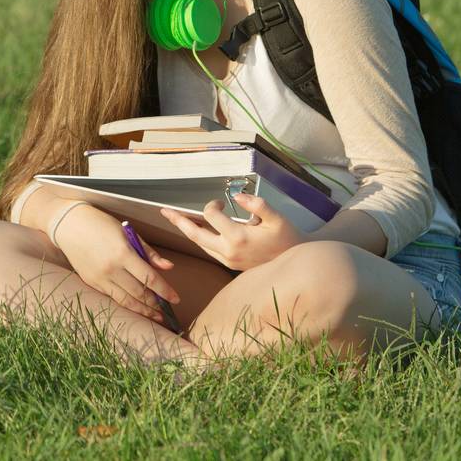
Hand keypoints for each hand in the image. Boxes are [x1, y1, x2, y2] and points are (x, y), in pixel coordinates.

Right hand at [52, 203, 180, 325]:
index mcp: (123, 253)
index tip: (176, 298)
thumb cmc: (99, 223)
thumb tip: (168, 267)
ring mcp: (100, 278)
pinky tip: (136, 306)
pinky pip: (113, 297)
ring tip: (155, 316)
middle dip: (156, 304)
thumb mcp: (127, 232)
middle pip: (140, 293)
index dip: (165, 290)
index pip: (150, 278)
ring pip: (126, 300)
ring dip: (143, 310)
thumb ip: (148, 252)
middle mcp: (111, 269)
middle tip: (168, 310)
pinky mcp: (92, 282)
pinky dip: (127, 304)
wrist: (68, 225)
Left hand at [159, 192, 302, 271]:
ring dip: (188, 230)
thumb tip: (239, 196)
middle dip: (179, 221)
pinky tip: (196, 231)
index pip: (211, 215)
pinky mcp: (230, 265)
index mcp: (238, 237)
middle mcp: (229, 251)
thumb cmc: (288, 238)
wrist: (296, 264)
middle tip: (164, 211)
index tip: (221, 202)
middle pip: (195, 234)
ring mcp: (228, 260)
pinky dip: (200, 239)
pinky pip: (209, 250)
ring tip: (175, 219)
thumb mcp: (277, 218)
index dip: (212, 205)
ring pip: (200, 244)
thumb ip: (258, 205)